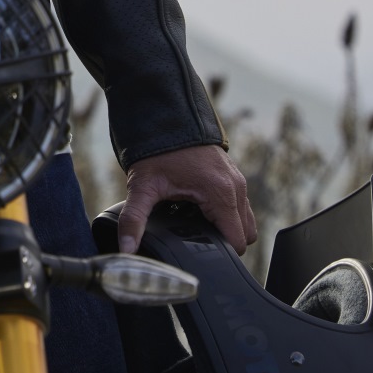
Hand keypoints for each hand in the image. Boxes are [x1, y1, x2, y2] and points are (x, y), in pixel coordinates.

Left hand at [117, 143, 256, 255]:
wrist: (165, 119)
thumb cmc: (157, 151)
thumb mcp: (142, 187)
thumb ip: (134, 220)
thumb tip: (126, 248)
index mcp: (221, 193)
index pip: (237, 242)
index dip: (220, 253)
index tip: (198, 252)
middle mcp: (236, 187)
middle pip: (245, 235)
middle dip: (224, 243)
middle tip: (194, 239)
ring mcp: (238, 181)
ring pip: (245, 220)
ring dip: (225, 228)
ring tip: (195, 225)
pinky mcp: (233, 176)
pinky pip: (239, 206)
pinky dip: (225, 214)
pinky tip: (198, 211)